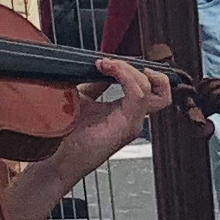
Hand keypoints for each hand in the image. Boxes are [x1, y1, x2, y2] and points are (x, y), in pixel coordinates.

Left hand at [49, 55, 174, 172]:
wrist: (58, 159)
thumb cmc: (68, 135)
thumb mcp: (85, 98)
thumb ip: (97, 83)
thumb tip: (102, 64)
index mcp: (127, 111)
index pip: (150, 87)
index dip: (134, 68)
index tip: (107, 60)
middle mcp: (134, 118)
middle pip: (162, 91)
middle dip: (143, 70)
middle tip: (116, 63)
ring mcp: (132, 124)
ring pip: (150, 89)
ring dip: (129, 71)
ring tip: (109, 65)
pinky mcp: (126, 128)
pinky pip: (138, 96)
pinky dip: (125, 77)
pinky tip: (107, 71)